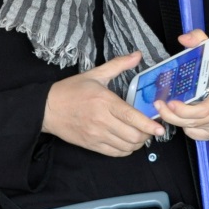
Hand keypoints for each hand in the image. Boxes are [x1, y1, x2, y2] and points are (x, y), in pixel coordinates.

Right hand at [43, 52, 163, 155]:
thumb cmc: (71, 90)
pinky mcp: (91, 145)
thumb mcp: (95, 74)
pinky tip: (127, 142)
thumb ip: (118, 65)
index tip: (160, 127)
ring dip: (138, 143)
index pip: (131, 117)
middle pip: (132, 136)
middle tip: (150, 129)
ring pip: (126, 147)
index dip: (148, 125)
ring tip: (140, 135)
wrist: (47, 108)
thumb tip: (137, 55)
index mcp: (104, 101)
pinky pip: (115, 153)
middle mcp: (101, 120)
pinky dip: (126, 150)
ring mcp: (96, 135)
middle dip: (146, 135)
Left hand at [155, 31, 208, 140]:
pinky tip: (182, 118)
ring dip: (176, 121)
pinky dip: (186, 129)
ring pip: (191, 129)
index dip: (184, 110)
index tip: (169, 102)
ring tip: (166, 109)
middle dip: (171, 116)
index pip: (202, 110)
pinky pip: (195, 135)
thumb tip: (183, 38)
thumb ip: (199, 39)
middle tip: (158, 106)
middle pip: (192, 121)